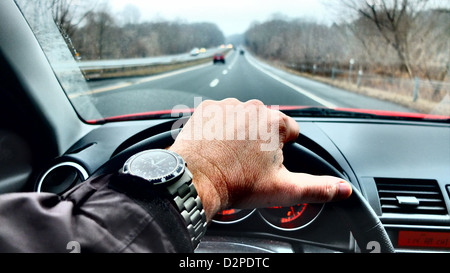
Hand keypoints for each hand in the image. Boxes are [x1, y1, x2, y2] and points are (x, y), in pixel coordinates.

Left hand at [169, 98, 351, 221]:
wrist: (195, 180)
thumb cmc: (235, 183)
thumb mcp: (283, 190)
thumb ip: (318, 188)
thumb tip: (342, 189)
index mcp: (274, 123)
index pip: (291, 131)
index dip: (283, 149)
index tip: (268, 162)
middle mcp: (251, 108)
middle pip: (265, 124)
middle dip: (261, 140)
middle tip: (248, 162)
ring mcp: (226, 106)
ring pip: (242, 119)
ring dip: (239, 132)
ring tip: (230, 155)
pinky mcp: (206, 109)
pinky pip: (219, 116)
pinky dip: (219, 128)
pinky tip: (215, 146)